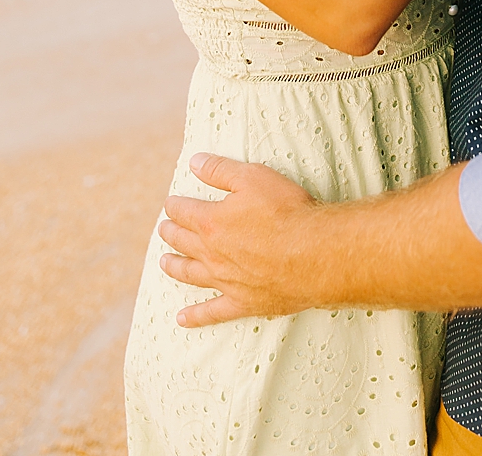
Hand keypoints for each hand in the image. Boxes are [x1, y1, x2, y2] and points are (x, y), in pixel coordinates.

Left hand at [158, 153, 321, 324]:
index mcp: (210, 222)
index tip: (172, 203)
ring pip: (190, 274)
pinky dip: (196, 317)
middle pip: (182, 242)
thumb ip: (220, 169)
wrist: (317, 255)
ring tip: (164, 262)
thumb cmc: (288, 212)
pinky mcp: (243, 303)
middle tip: (164, 229)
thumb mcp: (253, 177)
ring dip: (175, 267)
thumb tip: (194, 162)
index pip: (182, 211)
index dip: (175, 205)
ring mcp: (226, 281)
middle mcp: (211, 254)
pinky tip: (182, 319)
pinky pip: (213, 313)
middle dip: (170, 232)